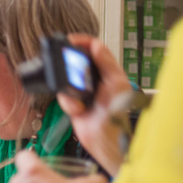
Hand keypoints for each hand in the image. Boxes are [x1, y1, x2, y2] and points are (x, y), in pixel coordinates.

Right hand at [58, 34, 131, 175]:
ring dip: (69, 91)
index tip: (70, 41)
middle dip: (70, 68)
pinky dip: (68, 103)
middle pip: (76, 62)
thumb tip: (96, 45)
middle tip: (69, 74)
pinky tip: (78, 110)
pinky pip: (63, 96)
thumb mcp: (117, 84)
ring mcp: (84, 92)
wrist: (108, 141)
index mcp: (108, 71)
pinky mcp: (74, 104)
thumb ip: (107, 63)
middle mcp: (95, 80)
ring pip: (65, 80)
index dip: (81, 42)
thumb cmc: (120, 115)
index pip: (93, 49)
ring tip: (80, 102)